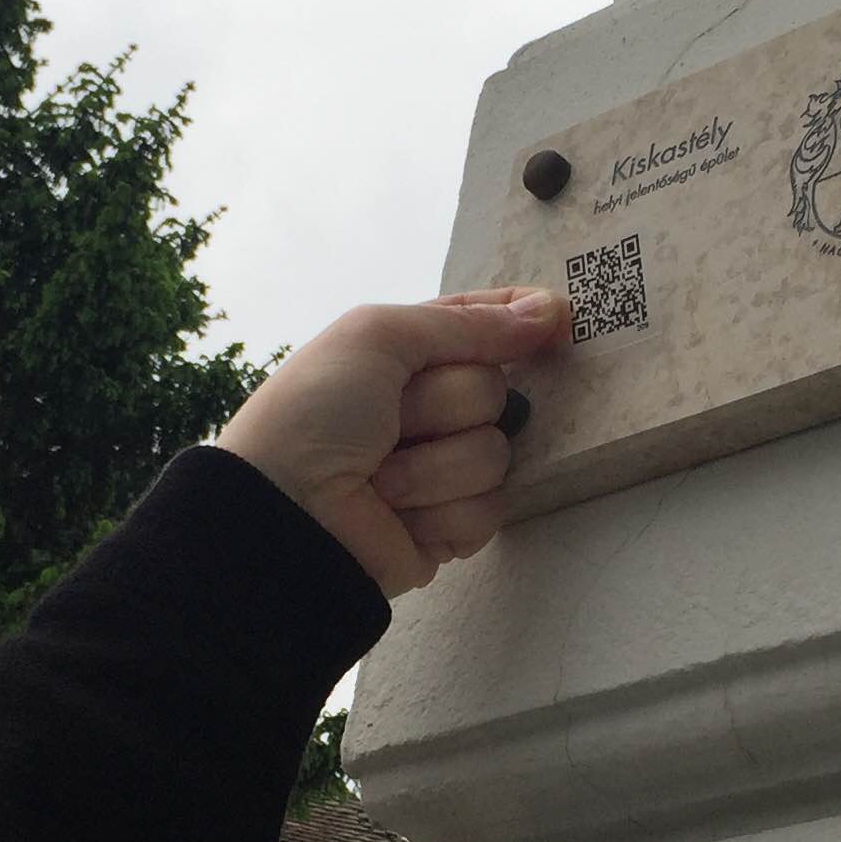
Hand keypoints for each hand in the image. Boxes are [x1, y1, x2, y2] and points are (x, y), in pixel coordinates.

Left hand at [217, 286, 572, 596]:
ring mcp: (442, 472)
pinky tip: (396, 516)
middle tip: (391, 422)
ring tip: (379, 478)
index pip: (482, 327)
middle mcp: (431, 411)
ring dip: (434, 467)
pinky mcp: (448, 529)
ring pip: (497, 455)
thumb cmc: (314, 411)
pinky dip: (439, 512)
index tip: (558, 317)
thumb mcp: (379, 337)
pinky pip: (489, 512)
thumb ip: (465, 323)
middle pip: (498, 393)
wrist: (283, 510)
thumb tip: (547, 312)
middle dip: (444, 406)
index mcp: (408, 357)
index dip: (518, 322)